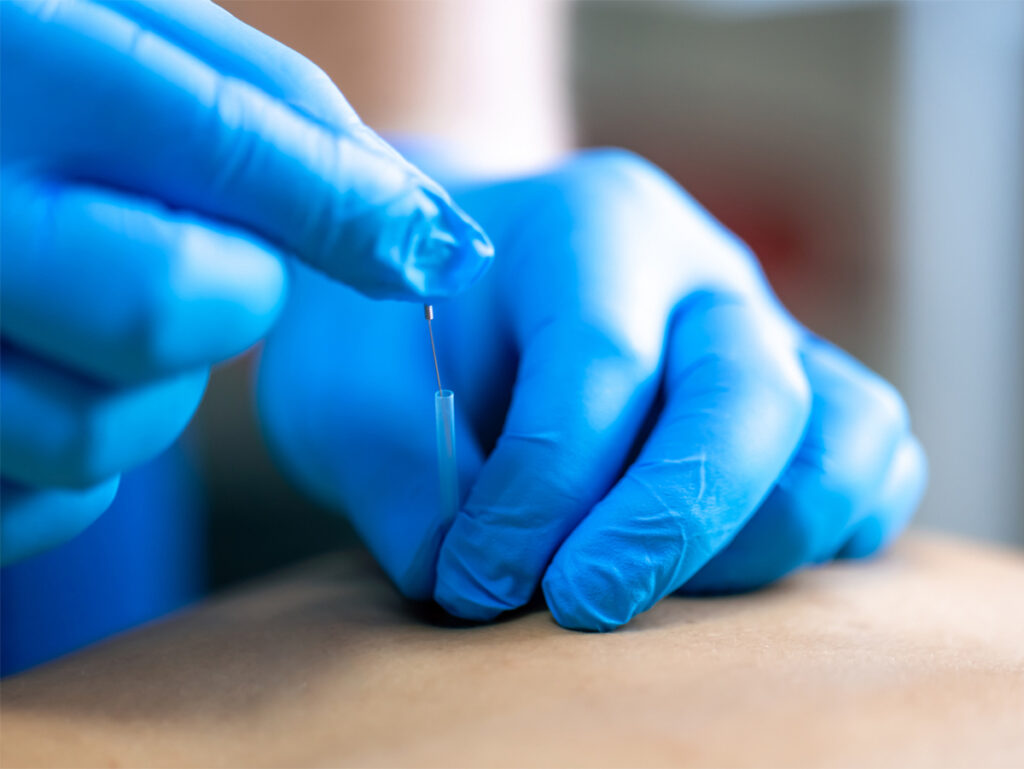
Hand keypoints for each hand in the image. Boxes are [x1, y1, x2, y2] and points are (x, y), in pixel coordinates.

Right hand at [0, 0, 490, 563]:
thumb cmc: (42, 73)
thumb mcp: (141, 37)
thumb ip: (283, 122)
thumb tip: (425, 238)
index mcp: (12, 63)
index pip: (224, 149)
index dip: (349, 210)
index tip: (417, 245)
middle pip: (158, 313)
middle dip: (231, 297)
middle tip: (204, 258)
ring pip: (98, 434)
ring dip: (152, 385)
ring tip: (100, 306)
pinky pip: (55, 505)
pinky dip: (92, 452)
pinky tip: (60, 371)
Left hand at [259, 149, 925, 630]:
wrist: (449, 286)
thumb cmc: (396, 329)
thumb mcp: (355, 386)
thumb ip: (404, 484)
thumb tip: (471, 589)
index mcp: (592, 226)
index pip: (598, 363)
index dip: (540, 493)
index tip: (473, 584)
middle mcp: (699, 271)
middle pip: (748, 397)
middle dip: (666, 525)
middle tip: (575, 608)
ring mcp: (764, 329)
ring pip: (842, 431)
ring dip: (756, 538)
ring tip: (650, 586)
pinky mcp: (797, 392)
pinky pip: (868, 458)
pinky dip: (825, 525)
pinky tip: (726, 565)